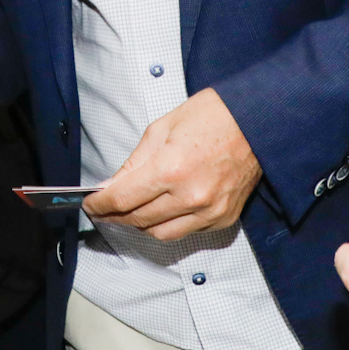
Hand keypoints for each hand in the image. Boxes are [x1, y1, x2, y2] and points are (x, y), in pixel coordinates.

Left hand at [82, 89, 260, 240]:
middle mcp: (191, 195)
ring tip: (132, 211)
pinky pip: (187, 232)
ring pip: (160, 234)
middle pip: (138, 219)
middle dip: (115, 215)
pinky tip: (165, 209)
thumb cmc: (213, 116)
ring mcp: (210, 211)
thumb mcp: (161, 128)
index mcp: (171, 168)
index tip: (90, 204)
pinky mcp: (223, 218)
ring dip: (141, 224)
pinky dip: (170, 224)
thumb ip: (133, 163)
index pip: (122, 199)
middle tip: (106, 207)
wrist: (257, 120)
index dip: (99, 204)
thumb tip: (110, 186)